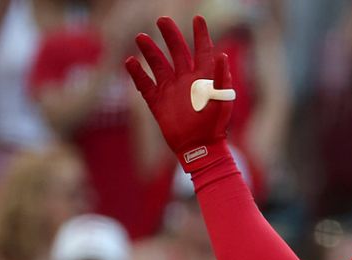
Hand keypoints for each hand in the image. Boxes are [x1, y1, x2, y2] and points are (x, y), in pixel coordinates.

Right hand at [125, 16, 235, 171]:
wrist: (199, 149)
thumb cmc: (214, 126)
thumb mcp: (221, 101)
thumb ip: (222, 78)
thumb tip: (222, 54)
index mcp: (203, 77)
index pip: (202, 49)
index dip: (201, 34)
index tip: (198, 18)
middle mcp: (186, 79)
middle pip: (177, 51)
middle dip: (170, 35)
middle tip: (162, 19)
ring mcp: (171, 90)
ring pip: (158, 65)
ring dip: (149, 51)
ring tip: (140, 37)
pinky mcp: (158, 103)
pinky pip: (144, 85)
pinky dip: (137, 74)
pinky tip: (129, 62)